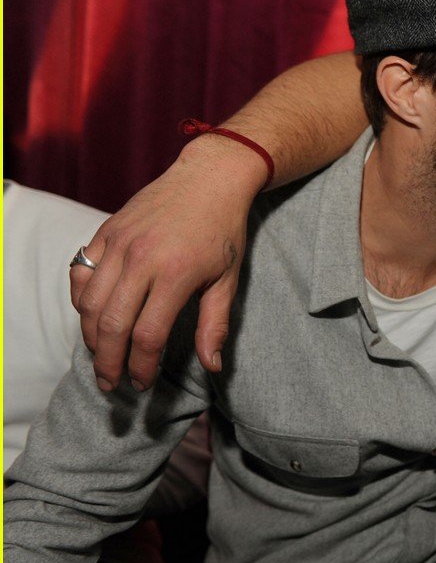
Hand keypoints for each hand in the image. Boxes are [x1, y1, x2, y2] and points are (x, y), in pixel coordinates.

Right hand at [70, 136, 263, 390]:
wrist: (209, 178)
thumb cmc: (224, 231)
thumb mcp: (228, 279)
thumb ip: (215, 325)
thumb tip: (213, 368)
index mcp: (176, 274)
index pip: (146, 334)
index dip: (140, 366)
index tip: (142, 383)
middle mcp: (141, 259)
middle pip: (111, 324)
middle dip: (108, 362)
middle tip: (111, 384)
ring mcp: (118, 243)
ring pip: (90, 302)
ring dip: (91, 337)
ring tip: (101, 357)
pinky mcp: (105, 231)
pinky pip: (81, 274)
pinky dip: (81, 301)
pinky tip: (93, 319)